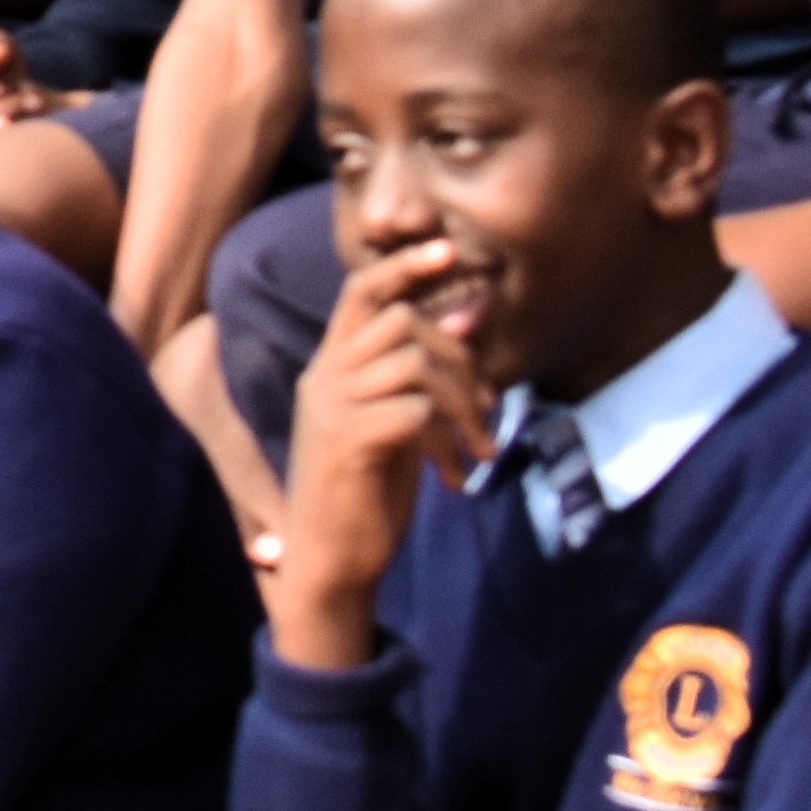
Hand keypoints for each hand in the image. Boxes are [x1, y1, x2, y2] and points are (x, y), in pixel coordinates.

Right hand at [269, 241, 489, 661]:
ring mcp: (331, 406)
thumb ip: (416, 376)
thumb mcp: (392, 424)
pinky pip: (418, 412)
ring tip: (479, 448)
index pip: (360, 292)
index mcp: (330, 368)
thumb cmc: (365, 492)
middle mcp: (323, 377)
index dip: (405, 266)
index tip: (450, 250)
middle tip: (487, 409)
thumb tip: (464, 317)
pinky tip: (454, 478)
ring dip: (465, 405)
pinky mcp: (348, 440)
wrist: (330, 560)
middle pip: (402, 324)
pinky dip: (450, 443)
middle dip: (461, 359)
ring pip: (415, 363)